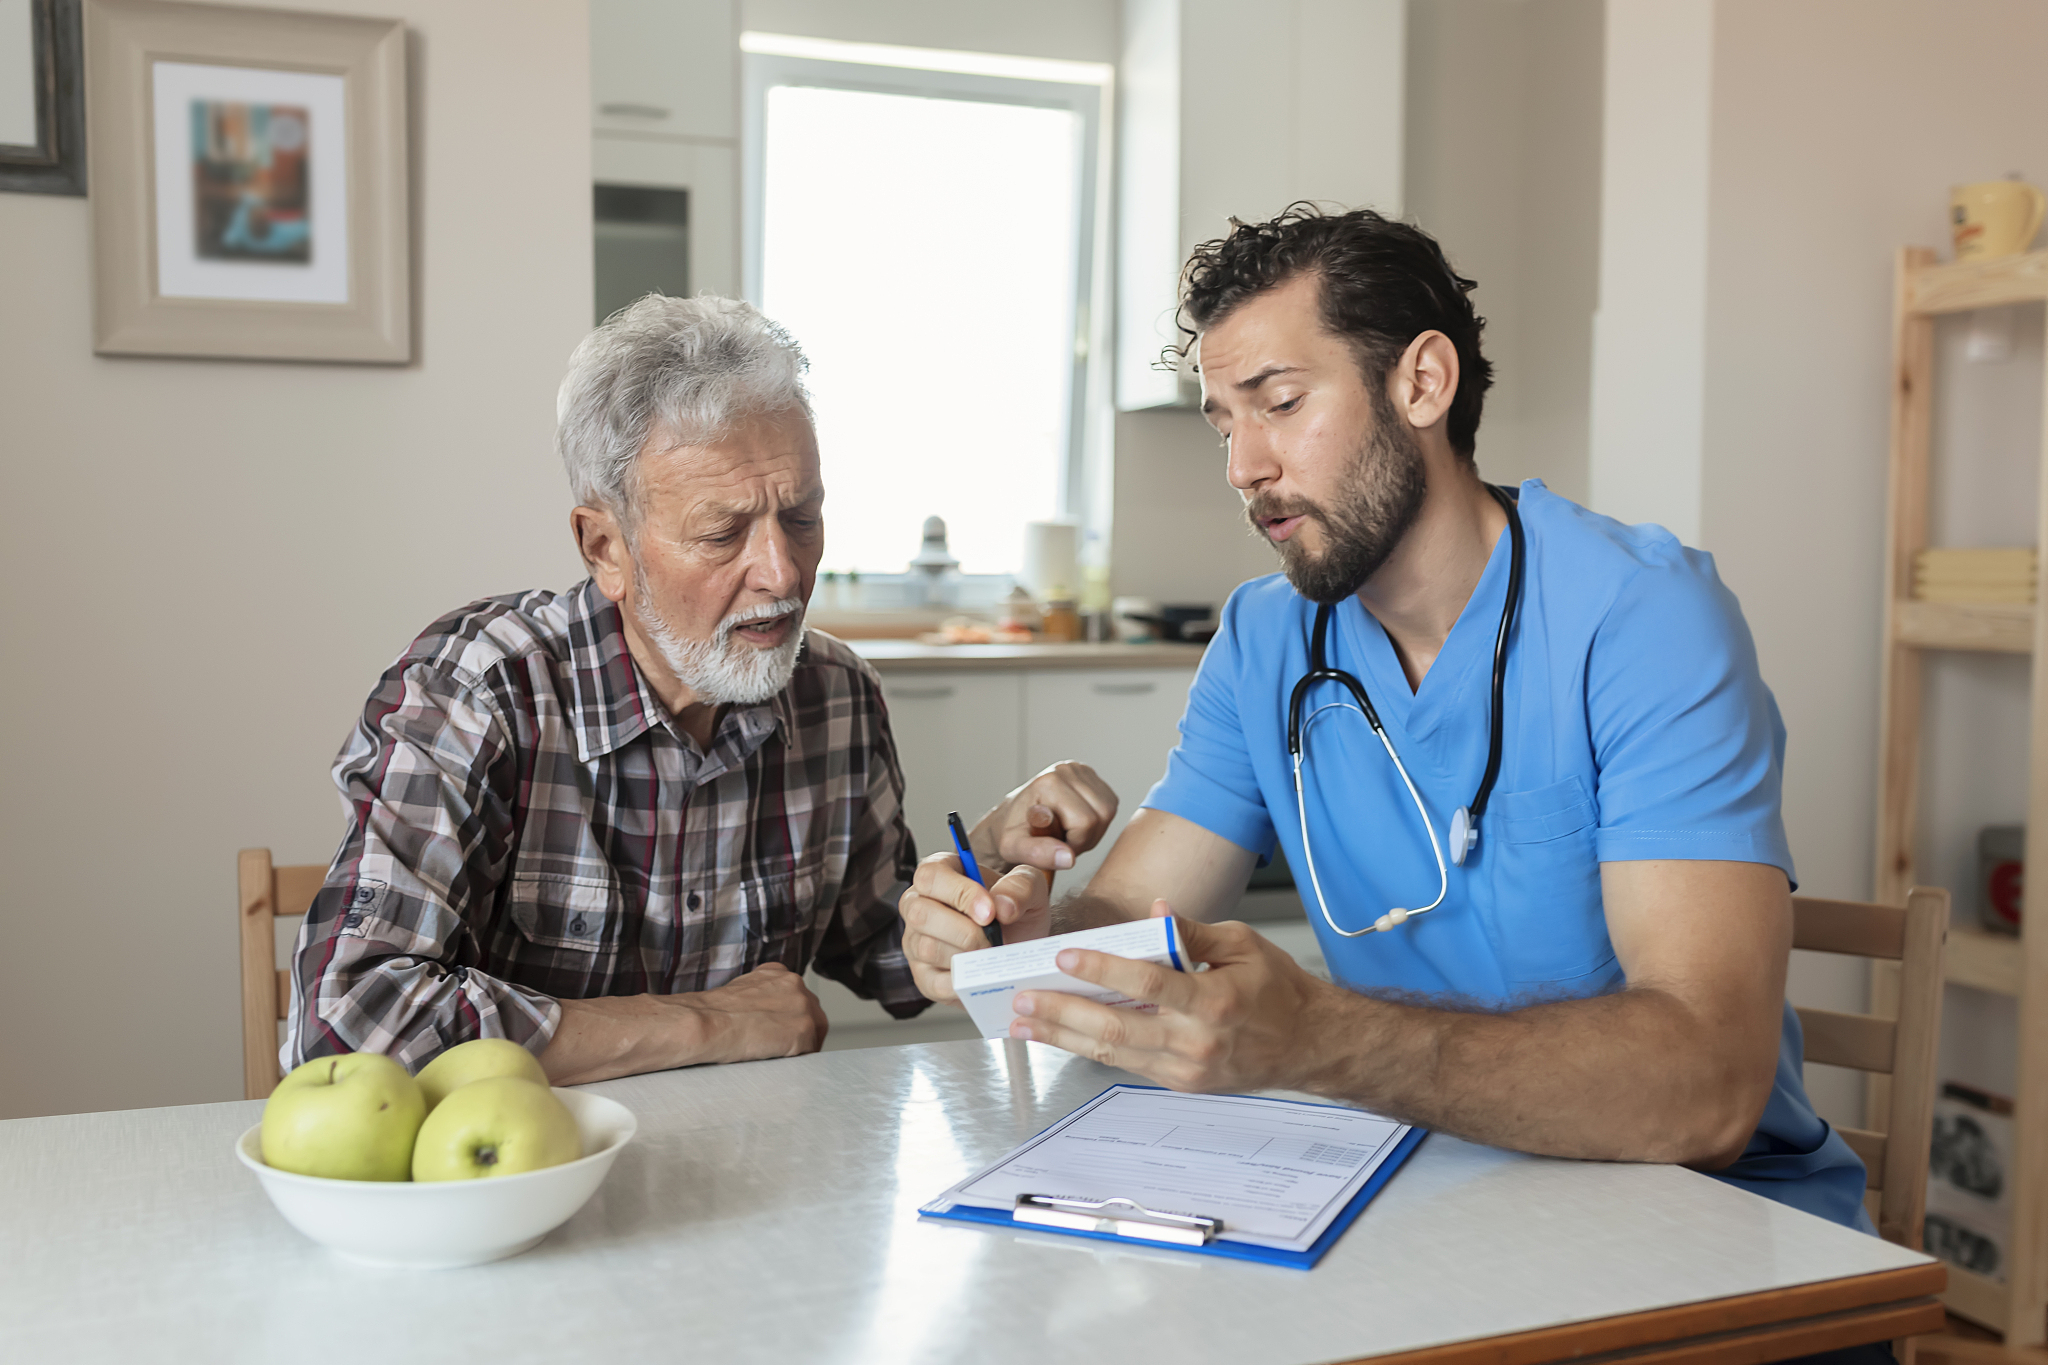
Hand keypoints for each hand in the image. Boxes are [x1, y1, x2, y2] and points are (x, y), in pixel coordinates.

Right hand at [684, 962, 828, 1063]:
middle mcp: (794, 983)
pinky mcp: (804, 1029)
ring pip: (814, 1033)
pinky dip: (797, 1061)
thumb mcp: (739, 994)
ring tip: (777, 1058)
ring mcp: (802, 1005)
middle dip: (800, 1033)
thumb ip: (760, 999)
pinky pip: (810, 1052)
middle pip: (812, 1014)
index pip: (797, 999)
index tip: (779, 1032)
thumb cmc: (711, 1014)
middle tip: (781, 1051)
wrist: (705, 1023)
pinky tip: (778, 1062)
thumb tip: (763, 1018)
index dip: (789, 1019)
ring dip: (800, 1047)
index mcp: (777, 973)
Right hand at [899, 850, 1050, 1002]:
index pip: (931, 876)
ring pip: (927, 948)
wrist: (1022, 948)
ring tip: (991, 955)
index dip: (959, 893)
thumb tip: (1003, 907)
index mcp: (939, 873)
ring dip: (965, 955)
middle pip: (920, 914)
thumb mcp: (1030, 888)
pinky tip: (982, 974)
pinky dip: (964, 982)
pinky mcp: (924, 976)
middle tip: (993, 939)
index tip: (990, 912)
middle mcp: (918, 904)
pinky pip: (934, 983)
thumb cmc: (1016, 911)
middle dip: (963, 930)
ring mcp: (916, 942)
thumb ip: (1020, 887)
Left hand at [973, 761, 1118, 873]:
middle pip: (1102, 814)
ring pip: (1108, 810)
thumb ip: (1038, 853)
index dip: (1075, 843)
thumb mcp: (1013, 848)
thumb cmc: (1009, 833)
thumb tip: (1069, 858)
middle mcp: (1066, 770)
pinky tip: (1075, 824)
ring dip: (1092, 831)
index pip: (1086, 822)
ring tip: (1067, 834)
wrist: (1008, 819)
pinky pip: (1109, 804)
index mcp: (1049, 782)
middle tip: (1061, 843)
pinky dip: (1097, 822)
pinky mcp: (1089, 776)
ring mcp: (1080, 770)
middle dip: (1086, 838)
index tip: (1053, 847)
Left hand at [1007, 902, 1337, 1092]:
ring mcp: (1186, 1069)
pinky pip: (1127, 1062)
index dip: (1102, 970)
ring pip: (1112, 1054)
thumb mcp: (1242, 944)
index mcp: (1214, 1002)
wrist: (1310, 1045)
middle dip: (1062, 1014)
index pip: (1146, 984)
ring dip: (1063, 1037)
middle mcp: (1196, 1042)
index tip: (1065, 957)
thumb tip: (1153, 910)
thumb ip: (1191, 931)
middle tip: (1023, 999)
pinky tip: (1062, 1035)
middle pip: (1115, 1030)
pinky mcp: (1181, 1082)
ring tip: (1025, 1023)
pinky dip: (1090, 1048)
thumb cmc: (1280, 990)